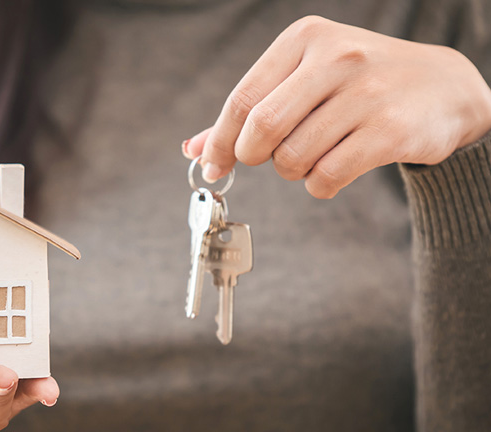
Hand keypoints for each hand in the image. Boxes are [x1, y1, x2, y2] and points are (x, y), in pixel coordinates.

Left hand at [184, 15, 490, 197]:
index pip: (243, 100)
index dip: (220, 142)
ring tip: (312, 155)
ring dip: (291, 171)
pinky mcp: (390, 131)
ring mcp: (366, 93)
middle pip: (263, 128)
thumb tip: (194, 149)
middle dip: (254, 156)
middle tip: (267, 159)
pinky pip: (327, 177)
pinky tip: (332, 171)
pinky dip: (319, 186)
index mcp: (305, 39)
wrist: (444, 88)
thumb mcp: (303, 79)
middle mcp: (336, 58)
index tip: (212, 166)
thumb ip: (248, 112)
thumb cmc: (359, 84)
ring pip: (293, 157)